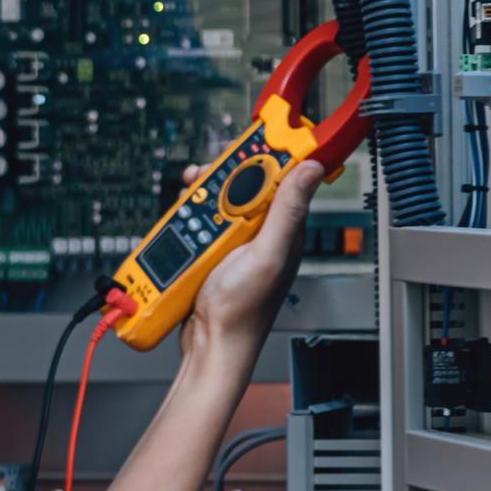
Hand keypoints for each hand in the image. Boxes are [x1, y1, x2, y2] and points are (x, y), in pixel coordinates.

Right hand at [180, 160, 324, 360]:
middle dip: (219, 178)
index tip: (246, 144)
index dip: (264, 157)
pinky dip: (185, 219)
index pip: (280, 178)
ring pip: (216, 202)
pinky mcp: (211, 252)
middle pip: (241, 185)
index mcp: (283, 230)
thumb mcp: (267, 255)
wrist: (208, 346)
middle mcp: (261, 234)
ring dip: (198, 199)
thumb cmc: (241, 313)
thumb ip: (287, 211)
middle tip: (202, 181)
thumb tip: (312, 169)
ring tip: (186, 206)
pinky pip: (198, 223)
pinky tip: (179, 225)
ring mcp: (234, 243)